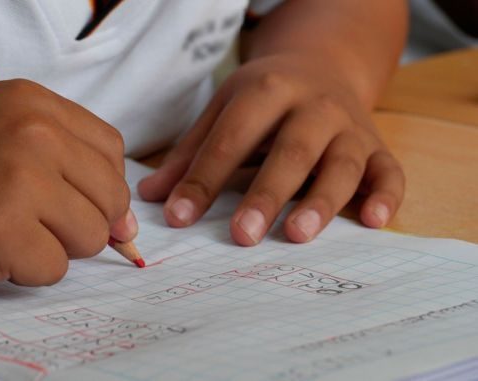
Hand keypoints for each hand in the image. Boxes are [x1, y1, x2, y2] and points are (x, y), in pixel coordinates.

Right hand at [0, 80, 134, 292]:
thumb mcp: (4, 139)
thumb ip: (73, 169)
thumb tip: (128, 226)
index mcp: (32, 103)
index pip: (111, 151)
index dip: (102, 185)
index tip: (81, 201)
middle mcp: (30, 133)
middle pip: (111, 197)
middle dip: (83, 221)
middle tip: (37, 220)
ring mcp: (17, 180)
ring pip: (92, 236)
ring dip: (56, 246)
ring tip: (11, 231)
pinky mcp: (1, 231)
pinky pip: (55, 268)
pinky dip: (27, 270)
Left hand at [138, 54, 403, 245]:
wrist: (322, 66)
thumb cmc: (266, 97)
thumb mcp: (224, 109)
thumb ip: (191, 153)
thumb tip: (151, 196)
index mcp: (267, 90)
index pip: (231, 139)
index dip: (203, 179)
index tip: (178, 218)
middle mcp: (314, 106)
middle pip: (291, 151)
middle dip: (266, 194)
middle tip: (242, 236)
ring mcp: (350, 126)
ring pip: (342, 164)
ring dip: (322, 200)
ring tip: (297, 235)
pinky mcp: (377, 146)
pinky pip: (389, 171)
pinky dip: (386, 196)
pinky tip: (374, 222)